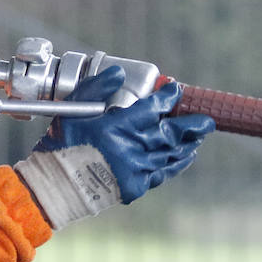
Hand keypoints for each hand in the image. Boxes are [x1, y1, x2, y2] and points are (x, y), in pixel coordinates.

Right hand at [13, 66, 215, 228]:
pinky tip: (184, 158)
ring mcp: (135, 170)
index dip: (168, 98)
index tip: (176, 90)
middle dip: (191, 125)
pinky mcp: (135, 187)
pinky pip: (162, 174)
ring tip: (199, 137)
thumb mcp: (73, 111)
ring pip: (170, 154)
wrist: (54, 188)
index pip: (153, 108)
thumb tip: (119, 73)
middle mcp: (130, 148)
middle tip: (207, 121)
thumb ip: (96, 88)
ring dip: (187, 144)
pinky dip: (176, 165)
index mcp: (116, 126)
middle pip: (170, 133)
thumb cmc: (61, 146)